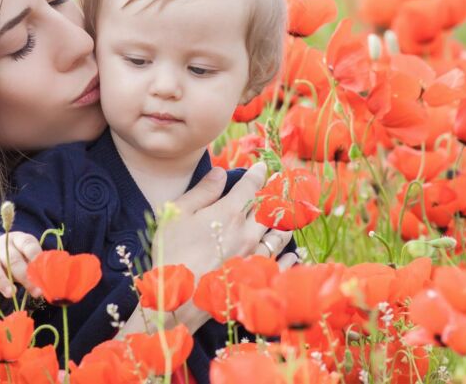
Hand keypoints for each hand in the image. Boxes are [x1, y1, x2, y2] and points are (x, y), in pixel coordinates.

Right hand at [0, 232, 42, 297]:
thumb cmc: (18, 259)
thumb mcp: (28, 259)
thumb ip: (36, 266)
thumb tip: (50, 278)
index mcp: (19, 239)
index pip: (28, 244)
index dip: (36, 257)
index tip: (43, 271)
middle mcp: (2, 245)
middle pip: (13, 259)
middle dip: (25, 276)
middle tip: (36, 291)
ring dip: (2, 280)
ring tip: (12, 293)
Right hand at [152, 162, 294, 279]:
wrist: (177, 298)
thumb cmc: (172, 251)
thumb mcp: (178, 213)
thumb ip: (203, 191)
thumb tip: (221, 172)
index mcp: (228, 212)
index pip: (250, 186)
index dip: (258, 173)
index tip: (263, 166)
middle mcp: (247, 231)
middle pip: (269, 208)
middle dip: (275, 194)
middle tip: (280, 186)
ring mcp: (253, 255)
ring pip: (277, 234)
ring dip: (283, 222)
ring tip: (288, 215)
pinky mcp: (254, 277)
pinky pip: (280, 264)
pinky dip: (289, 257)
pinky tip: (293, 254)